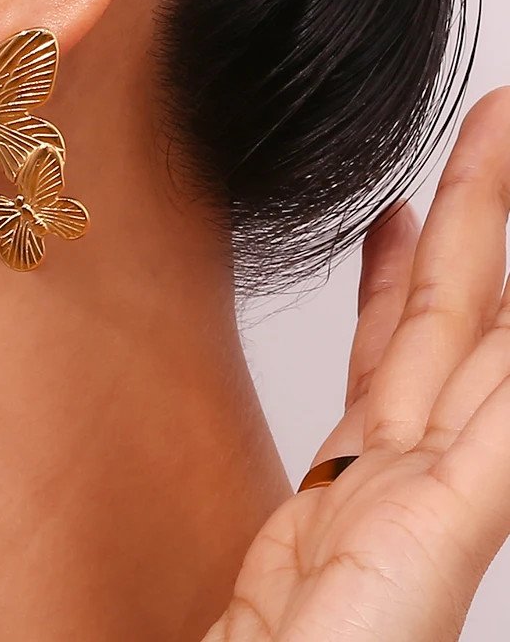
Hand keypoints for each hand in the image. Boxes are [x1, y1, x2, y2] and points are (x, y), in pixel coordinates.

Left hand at [205, 87, 509, 641]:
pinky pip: (507, 418)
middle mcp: (398, 479)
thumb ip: (262, 500)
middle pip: (442, 320)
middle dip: (468, 217)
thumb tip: (211, 427)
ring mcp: (429, 498)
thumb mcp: (246, 563)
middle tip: (485, 129)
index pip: (387, 353)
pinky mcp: (445, 524)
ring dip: (492, 241)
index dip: (395, 275)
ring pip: (478, 336)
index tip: (394, 211)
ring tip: (501, 146)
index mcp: (351, 484)